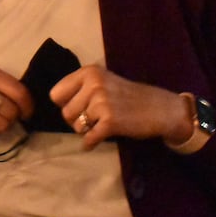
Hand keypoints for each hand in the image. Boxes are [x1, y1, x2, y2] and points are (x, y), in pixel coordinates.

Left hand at [49, 65, 189, 150]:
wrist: (159, 108)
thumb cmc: (128, 95)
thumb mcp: (103, 81)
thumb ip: (80, 87)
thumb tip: (56, 103)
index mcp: (88, 72)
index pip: (56, 94)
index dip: (65, 104)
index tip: (78, 107)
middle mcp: (93, 84)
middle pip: (65, 112)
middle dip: (76, 120)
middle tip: (92, 120)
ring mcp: (102, 103)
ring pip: (75, 126)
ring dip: (85, 130)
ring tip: (99, 125)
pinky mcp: (110, 121)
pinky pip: (89, 138)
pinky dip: (90, 143)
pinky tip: (95, 141)